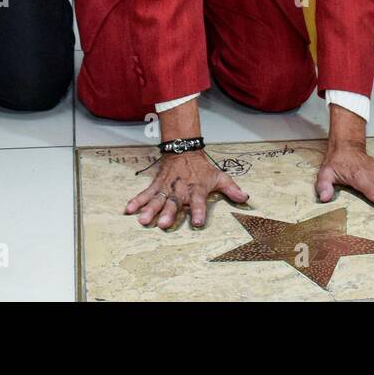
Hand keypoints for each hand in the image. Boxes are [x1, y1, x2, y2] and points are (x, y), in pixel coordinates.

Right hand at [127, 150, 248, 229]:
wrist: (184, 149)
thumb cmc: (202, 168)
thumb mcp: (219, 176)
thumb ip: (231, 188)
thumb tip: (245, 198)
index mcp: (196, 189)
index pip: (199, 201)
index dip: (199, 211)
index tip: (197, 222)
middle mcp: (180, 190)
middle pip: (174, 203)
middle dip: (169, 214)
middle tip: (163, 224)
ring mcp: (166, 188)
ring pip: (157, 200)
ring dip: (150, 210)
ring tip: (143, 220)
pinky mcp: (157, 185)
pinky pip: (145, 194)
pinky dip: (136, 201)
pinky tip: (128, 210)